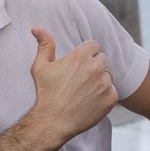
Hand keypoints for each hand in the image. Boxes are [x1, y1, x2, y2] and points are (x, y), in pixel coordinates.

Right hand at [28, 27, 117, 141]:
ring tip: (84, 92)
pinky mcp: (111, 98)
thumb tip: (37, 28)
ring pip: (108, 76)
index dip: (86, 54)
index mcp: (80, 56)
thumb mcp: (41, 67)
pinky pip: (112, 91)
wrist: (53, 122)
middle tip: (80, 80)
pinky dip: (104, 96)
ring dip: (100, 81)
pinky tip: (90, 102)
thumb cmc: (46, 93)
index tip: (79, 65)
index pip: (93, 45)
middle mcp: (95, 67)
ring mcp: (105, 83)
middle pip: (102, 59)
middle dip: (94, 66)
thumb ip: (44, 45)